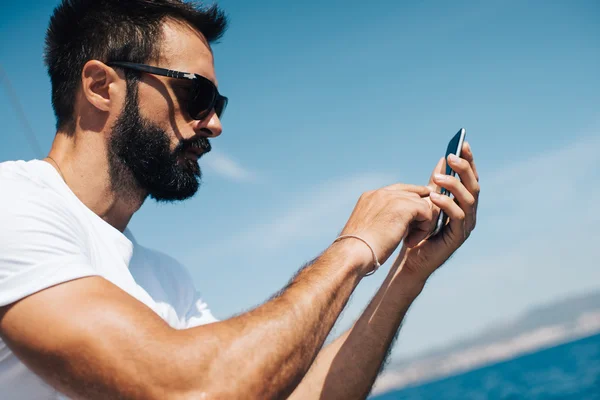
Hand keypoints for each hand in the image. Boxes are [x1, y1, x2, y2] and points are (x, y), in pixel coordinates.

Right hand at [338, 183, 434, 273]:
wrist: (354, 253)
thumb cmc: (359, 249)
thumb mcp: (369, 229)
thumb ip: (382, 219)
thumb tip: (397, 223)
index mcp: (370, 196)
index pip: (398, 190)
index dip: (411, 200)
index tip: (418, 215)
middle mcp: (380, 193)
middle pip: (413, 195)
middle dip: (417, 214)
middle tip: (411, 235)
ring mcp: (392, 197)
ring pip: (421, 203)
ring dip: (420, 224)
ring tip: (409, 241)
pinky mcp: (403, 206)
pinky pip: (426, 212)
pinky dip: (423, 229)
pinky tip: (410, 242)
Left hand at [401, 141, 479, 279]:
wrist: (411, 259)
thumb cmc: (419, 230)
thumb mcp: (428, 201)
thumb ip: (437, 183)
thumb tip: (443, 158)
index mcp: (463, 202)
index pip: (470, 177)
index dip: (469, 161)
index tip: (463, 144)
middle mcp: (469, 212)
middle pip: (474, 186)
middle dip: (464, 169)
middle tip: (451, 156)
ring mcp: (466, 225)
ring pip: (468, 200)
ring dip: (454, 185)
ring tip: (438, 177)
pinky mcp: (458, 237)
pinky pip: (457, 217)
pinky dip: (447, 204)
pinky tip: (433, 197)